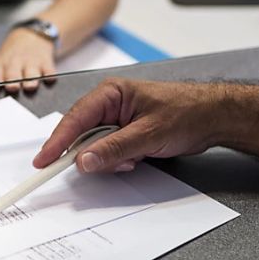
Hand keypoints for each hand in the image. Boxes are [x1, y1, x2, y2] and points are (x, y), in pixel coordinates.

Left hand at [0, 28, 56, 93]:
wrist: (30, 36)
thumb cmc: (11, 57)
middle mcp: (14, 63)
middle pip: (12, 74)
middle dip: (12, 81)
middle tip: (12, 88)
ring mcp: (31, 62)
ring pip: (31, 73)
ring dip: (31, 80)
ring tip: (30, 86)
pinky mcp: (46, 62)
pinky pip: (49, 71)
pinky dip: (49, 76)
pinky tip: (49, 80)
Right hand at [33, 78, 227, 172]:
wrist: (214, 117)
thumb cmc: (186, 112)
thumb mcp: (148, 133)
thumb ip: (113, 148)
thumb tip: (83, 161)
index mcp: (110, 93)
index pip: (74, 119)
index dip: (57, 142)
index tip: (43, 161)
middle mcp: (109, 105)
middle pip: (81, 135)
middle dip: (91, 154)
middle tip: (99, 166)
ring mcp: (116, 120)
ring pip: (95, 146)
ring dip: (109, 159)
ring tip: (133, 159)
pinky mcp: (125, 133)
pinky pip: (109, 151)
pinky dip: (118, 160)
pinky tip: (137, 159)